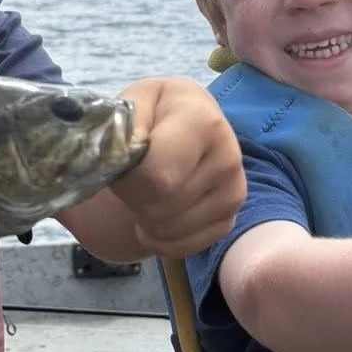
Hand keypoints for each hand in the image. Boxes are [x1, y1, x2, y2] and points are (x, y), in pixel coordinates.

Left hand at [108, 78, 245, 256]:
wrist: (179, 122)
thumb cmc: (151, 115)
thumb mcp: (129, 105)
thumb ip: (118, 127)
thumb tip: (119, 156)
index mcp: (202, 122)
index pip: (157, 177)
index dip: (127, 181)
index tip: (121, 165)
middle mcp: (228, 157)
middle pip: (163, 206)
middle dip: (134, 198)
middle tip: (131, 178)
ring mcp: (233, 191)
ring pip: (170, 230)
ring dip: (145, 219)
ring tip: (144, 193)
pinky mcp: (229, 218)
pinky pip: (184, 247)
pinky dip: (160, 239)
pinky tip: (156, 215)